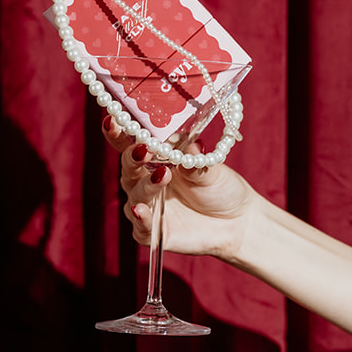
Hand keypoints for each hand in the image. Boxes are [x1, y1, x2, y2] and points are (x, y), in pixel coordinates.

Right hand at [101, 116, 257, 260]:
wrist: (237, 221)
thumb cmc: (220, 188)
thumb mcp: (213, 170)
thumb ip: (198, 160)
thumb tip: (193, 145)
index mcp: (156, 160)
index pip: (130, 143)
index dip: (118, 132)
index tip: (113, 120)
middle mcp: (146, 182)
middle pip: (129, 168)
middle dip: (133, 157)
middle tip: (144, 150)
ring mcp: (148, 207)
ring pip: (135, 195)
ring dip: (145, 185)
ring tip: (162, 176)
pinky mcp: (153, 232)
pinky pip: (141, 227)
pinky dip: (141, 218)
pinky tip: (141, 210)